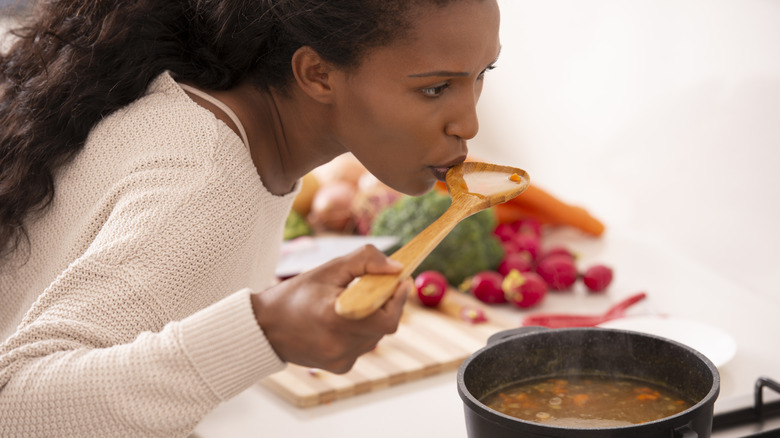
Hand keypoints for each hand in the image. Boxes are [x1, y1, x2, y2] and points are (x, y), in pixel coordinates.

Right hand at [251, 245, 410, 373]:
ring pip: (376, 336)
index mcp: (337, 317)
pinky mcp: (340, 367)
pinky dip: (361, 332)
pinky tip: (342, 322)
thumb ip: (366, 261)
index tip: (402, 280)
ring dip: (374, 318)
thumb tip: (397, 268)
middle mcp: (340, 344)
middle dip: (387, 304)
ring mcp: (341, 359)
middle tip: (381, 286)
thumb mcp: (329, 268)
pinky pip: (363, 346)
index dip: (399, 298)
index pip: (387, 317)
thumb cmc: (298, 293)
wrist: (266, 327)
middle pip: (385, 326)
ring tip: (353, 303)